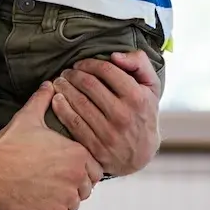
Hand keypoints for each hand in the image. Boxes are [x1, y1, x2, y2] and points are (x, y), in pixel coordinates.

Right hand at [0, 83, 99, 209]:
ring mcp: (66, 198)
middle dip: (77, 185)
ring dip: (66, 199)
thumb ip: (43, 100)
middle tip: (57, 181)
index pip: (96, 168)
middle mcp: (77, 177)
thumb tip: (48, 84)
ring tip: (49, 192)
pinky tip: (43, 204)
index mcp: (77, 154)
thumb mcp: (28, 117)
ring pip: (76, 202)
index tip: (69, 168)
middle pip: (88, 186)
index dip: (84, 169)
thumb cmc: (10, 145)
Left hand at [52, 50, 162, 176]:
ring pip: (79, 103)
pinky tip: (57, 100)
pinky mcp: (96, 146)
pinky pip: (73, 123)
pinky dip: (61, 109)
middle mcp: (123, 114)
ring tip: (59, 83)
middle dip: (73, 74)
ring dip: (64, 88)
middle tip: (66, 72)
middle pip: (89, 84)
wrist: (142, 153)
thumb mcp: (152, 87)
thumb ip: (139, 64)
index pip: (107, 70)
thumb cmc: (144, 113)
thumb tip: (115, 56)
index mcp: (137, 97)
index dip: (90, 63)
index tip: (81, 64)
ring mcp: (109, 132)